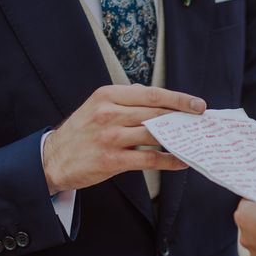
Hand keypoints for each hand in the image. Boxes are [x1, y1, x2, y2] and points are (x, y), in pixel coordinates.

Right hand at [43, 84, 206, 193]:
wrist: (53, 159)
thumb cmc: (80, 133)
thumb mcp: (97, 106)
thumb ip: (125, 101)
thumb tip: (156, 99)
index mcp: (107, 96)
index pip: (151, 94)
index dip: (178, 98)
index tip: (197, 104)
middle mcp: (109, 113)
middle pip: (156, 112)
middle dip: (183, 116)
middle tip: (202, 121)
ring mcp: (111, 137)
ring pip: (154, 134)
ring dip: (178, 138)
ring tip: (194, 140)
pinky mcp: (113, 160)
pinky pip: (149, 159)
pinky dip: (169, 160)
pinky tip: (181, 161)